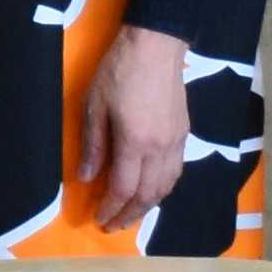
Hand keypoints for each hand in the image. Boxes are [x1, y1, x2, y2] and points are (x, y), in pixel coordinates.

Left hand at [80, 24, 197, 232]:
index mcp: (135, 143)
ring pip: (167, 187)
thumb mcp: (94, 106)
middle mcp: (160, 149)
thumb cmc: (119, 72)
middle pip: (148, 195)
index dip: (111, 209)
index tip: (99, 219)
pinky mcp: (184, 133)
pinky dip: (164, 188)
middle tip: (113, 225)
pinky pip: (176, 172)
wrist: (156, 46)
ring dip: (149, 206)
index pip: (124, 189)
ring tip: (131, 213)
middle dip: (130, 215)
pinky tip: (153, 189)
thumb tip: (87, 177)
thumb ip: (93, 145)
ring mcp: (176, 142)